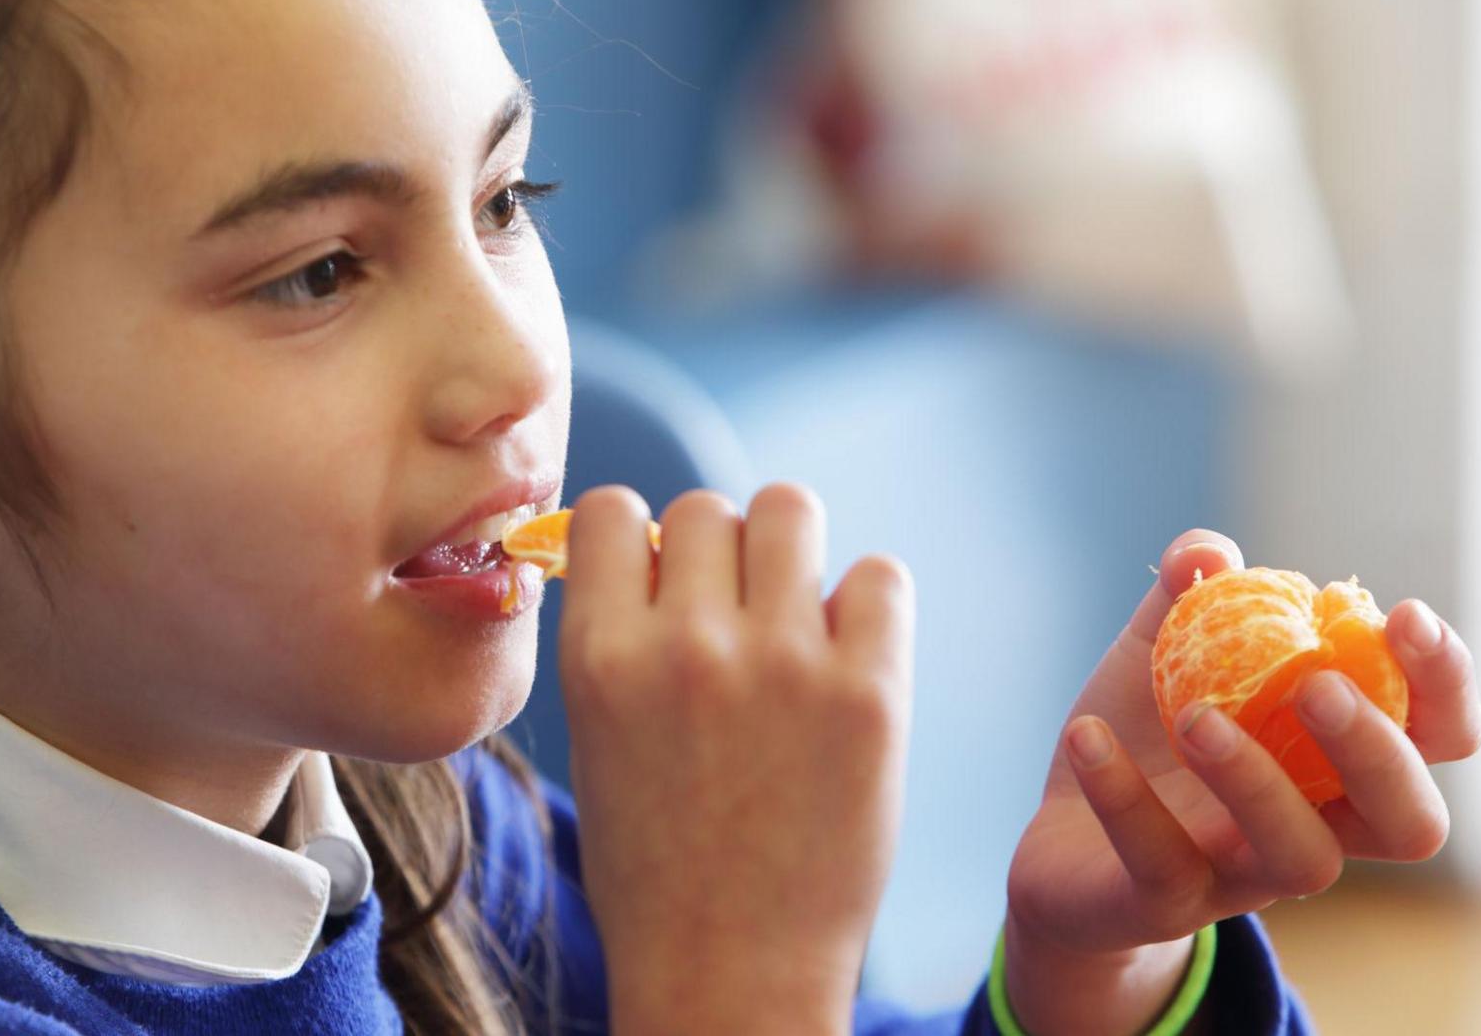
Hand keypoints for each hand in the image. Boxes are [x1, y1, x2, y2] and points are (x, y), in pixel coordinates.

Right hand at [558, 484, 914, 1035]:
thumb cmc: (659, 868)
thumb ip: (620, 640)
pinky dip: (867, 606)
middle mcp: (686, 646)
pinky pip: (880, 576)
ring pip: (789, 510)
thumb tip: (655, 545)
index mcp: (600, 658)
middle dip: (721, 552)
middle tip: (737, 620)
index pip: (611, 508)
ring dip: (791, 554)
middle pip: (706, 506)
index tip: (661, 579)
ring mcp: (782, 665)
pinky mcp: (869, 694)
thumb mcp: (600, 742)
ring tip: (796, 625)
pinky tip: (850, 661)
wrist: (731, 974)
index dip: (640, 538)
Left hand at [1002, 530, 1480, 1035]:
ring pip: (1302, 858)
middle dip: (1378, 750)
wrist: (1061, 843)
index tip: (1404, 613)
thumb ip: (1190, 593)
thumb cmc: (1146, 736)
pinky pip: (1162, 865)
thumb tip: (1209, 552)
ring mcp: (1246, 876)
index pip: (1440, 734)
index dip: (1443, 681)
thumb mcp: (1162, 650)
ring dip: (1257, 780)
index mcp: (1339, 757)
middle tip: (1315, 686)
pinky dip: (1124, 796)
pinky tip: (1087, 737)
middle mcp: (1317, 826)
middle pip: (1411, 821)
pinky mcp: (1166, 906)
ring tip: (1195, 717)